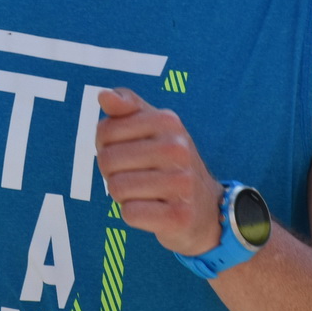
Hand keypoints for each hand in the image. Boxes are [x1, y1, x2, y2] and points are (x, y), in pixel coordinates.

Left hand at [94, 88, 222, 255]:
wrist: (207, 208)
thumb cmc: (169, 165)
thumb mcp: (153, 129)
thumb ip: (127, 108)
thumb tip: (104, 95)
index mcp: (168, 121)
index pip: (105, 131)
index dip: (107, 147)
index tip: (128, 154)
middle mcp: (178, 148)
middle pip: (107, 160)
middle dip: (113, 173)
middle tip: (137, 177)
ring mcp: (181, 182)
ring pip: (116, 188)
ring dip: (123, 196)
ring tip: (146, 193)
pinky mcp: (179, 215)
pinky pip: (130, 213)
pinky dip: (133, 214)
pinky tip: (153, 210)